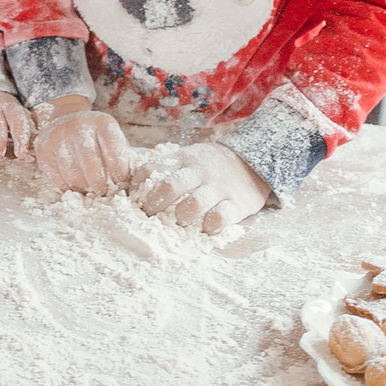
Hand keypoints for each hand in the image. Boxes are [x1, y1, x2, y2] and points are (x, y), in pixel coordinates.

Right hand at [30, 96, 129, 192]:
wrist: (66, 118)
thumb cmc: (95, 136)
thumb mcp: (112, 138)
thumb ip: (122, 156)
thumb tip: (128, 183)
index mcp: (102, 123)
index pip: (113, 150)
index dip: (119, 171)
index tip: (121, 182)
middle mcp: (79, 125)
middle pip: (90, 163)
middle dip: (99, 183)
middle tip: (102, 191)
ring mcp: (58, 135)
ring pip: (72, 172)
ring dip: (82, 186)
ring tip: (88, 189)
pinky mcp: (43, 147)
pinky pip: (55, 176)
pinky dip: (66, 185)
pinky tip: (73, 184)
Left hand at [133, 140, 270, 232]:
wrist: (253, 162)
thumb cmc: (211, 165)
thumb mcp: (189, 158)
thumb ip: (166, 169)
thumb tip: (132, 186)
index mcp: (183, 159)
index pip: (151, 169)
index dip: (137, 186)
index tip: (134, 199)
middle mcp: (199, 171)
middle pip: (169, 187)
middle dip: (154, 206)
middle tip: (149, 216)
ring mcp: (218, 187)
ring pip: (193, 204)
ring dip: (181, 217)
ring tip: (178, 222)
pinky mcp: (237, 204)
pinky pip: (220, 217)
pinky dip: (209, 226)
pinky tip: (205, 228)